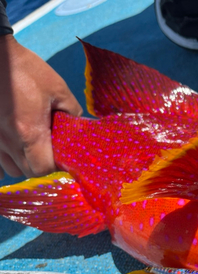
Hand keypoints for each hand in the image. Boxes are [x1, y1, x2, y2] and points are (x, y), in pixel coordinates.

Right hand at [0, 35, 81, 178]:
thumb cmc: (25, 70)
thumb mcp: (58, 89)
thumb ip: (72, 112)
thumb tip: (80, 128)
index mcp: (28, 131)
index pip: (43, 168)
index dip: (56, 165)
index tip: (63, 153)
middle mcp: (6, 140)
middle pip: (27, 171)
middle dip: (42, 164)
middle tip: (51, 147)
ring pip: (10, 168)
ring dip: (24, 162)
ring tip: (33, 145)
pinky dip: (5, 160)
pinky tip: (14, 148)